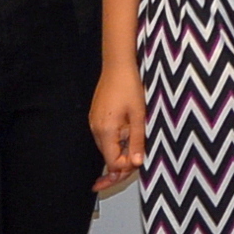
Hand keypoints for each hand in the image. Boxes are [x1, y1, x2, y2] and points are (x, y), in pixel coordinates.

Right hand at [90, 65, 146, 194]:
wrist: (117, 66)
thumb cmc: (129, 87)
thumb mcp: (138, 115)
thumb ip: (137, 141)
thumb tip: (136, 163)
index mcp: (106, 131)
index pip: (112, 162)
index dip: (125, 168)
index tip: (139, 162)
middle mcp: (95, 129)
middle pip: (107, 157)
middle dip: (122, 164)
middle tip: (135, 167)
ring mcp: (94, 123)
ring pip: (107, 148)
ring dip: (119, 152)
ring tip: (135, 150)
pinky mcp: (96, 118)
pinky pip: (105, 137)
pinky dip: (115, 141)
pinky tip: (126, 137)